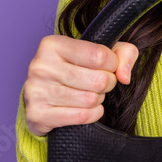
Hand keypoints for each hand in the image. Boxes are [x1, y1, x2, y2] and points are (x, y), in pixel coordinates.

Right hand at [22, 34, 138, 135]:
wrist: (43, 96)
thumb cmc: (75, 68)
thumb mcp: (100, 51)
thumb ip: (124, 53)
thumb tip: (124, 76)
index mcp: (52, 44)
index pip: (99, 56)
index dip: (113, 64)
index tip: (108, 66)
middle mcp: (40, 66)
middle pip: (98, 80)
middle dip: (107, 83)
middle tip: (101, 83)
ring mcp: (36, 91)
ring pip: (90, 99)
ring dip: (98, 99)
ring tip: (91, 93)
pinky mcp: (38, 114)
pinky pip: (81, 116)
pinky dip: (93, 114)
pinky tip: (88, 108)